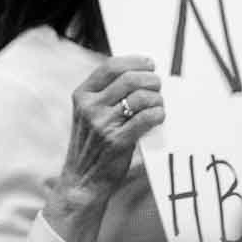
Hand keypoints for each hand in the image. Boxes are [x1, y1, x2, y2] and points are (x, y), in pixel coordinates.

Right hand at [41, 55, 163, 241]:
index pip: (110, 66)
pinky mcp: (117, 141)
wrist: (83, 180)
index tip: (149, 64)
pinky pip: (146, 119)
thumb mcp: (88, 114)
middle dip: (150, 79)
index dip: (134, 61)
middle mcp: (90, 106)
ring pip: (140, 97)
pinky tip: (159, 117)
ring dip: (156, 98)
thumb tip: (139, 75)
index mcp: (82, 95)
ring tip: (159, 104)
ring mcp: (102, 124)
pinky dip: (158, 114)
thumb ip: (106, 95)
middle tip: (158, 85)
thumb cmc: (92, 144)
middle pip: (128, 79)